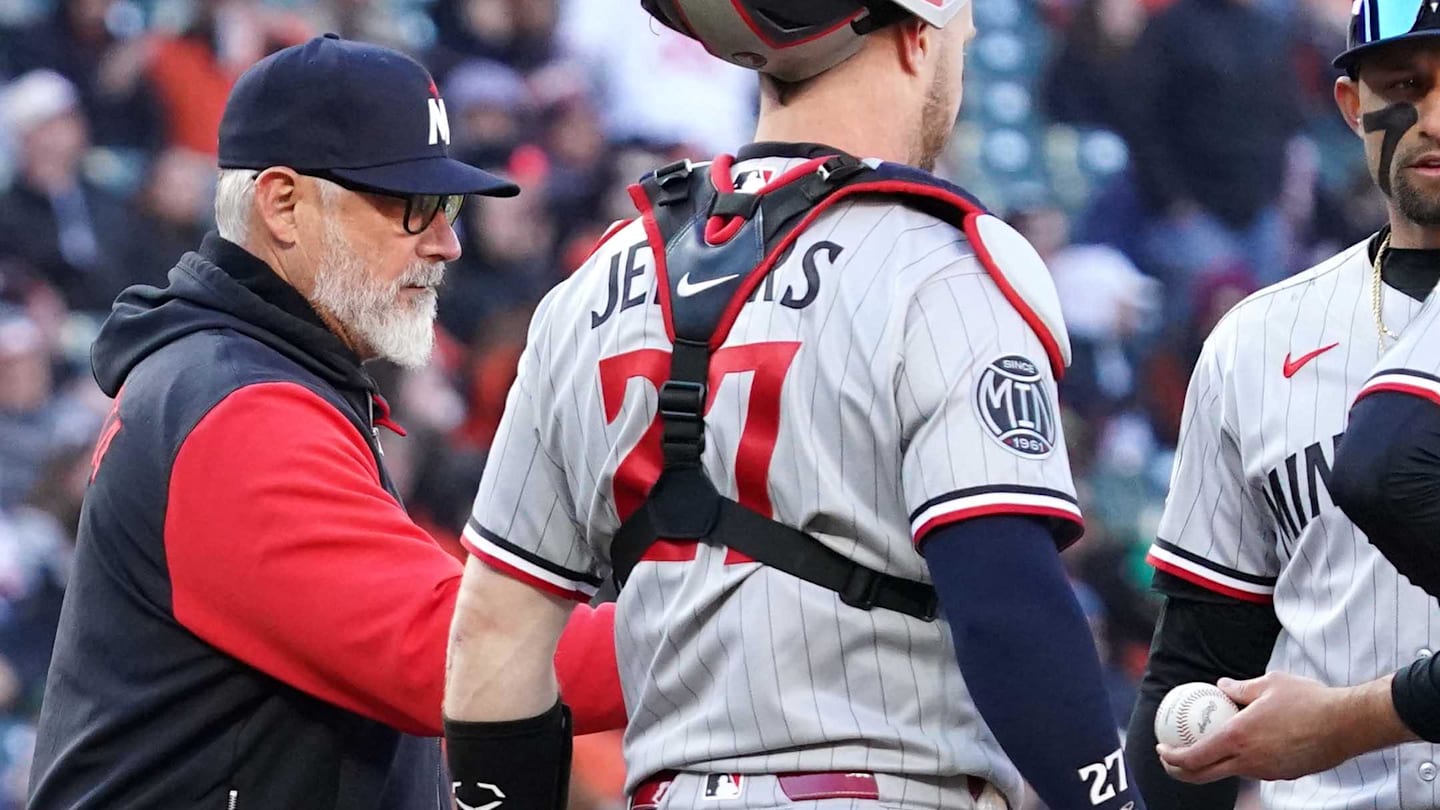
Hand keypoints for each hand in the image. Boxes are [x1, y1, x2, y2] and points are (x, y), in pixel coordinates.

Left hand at [1157, 672, 1408, 782]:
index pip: (1193, 757)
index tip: (1161, 748)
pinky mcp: (1283, 775)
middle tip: (1169, 758)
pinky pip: (1253, 769)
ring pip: (1229, 772)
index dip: (1171, 757)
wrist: (1348, 725)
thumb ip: (1239, 688)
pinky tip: (1241, 745)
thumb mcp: (1269, 683)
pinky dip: (1238, 761)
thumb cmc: (1308, 700)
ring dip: (1210, 765)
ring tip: (1203, 747)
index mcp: (1237, 738)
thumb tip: (1220, 686)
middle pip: (1202, 775)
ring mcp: (1266, 771)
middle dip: (1179, 770)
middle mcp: (1249, 760)